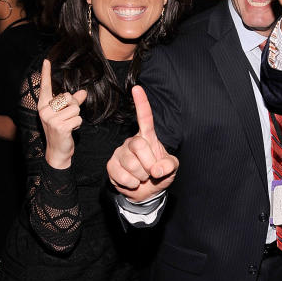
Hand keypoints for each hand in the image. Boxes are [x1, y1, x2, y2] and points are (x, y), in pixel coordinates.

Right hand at [38, 59, 87, 168]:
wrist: (57, 150)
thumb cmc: (62, 130)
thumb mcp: (65, 114)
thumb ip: (73, 102)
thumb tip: (83, 92)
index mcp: (44, 106)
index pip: (46, 88)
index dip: (46, 74)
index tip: (46, 61)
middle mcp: (45, 111)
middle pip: (69, 98)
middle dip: (73, 107)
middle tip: (67, 118)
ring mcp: (51, 119)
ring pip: (75, 108)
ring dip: (76, 117)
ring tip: (68, 125)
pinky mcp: (60, 126)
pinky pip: (78, 118)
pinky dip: (78, 124)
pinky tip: (70, 130)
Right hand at [106, 85, 178, 202]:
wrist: (146, 191)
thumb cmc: (159, 174)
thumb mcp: (170, 169)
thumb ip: (169, 166)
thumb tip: (157, 169)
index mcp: (148, 137)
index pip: (145, 118)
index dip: (142, 104)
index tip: (137, 88)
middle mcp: (132, 141)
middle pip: (138, 146)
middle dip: (149, 164)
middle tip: (152, 172)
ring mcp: (120, 152)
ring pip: (130, 163)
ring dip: (141, 176)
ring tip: (143, 177)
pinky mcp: (111, 165)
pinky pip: (120, 175)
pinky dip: (130, 183)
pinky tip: (133, 182)